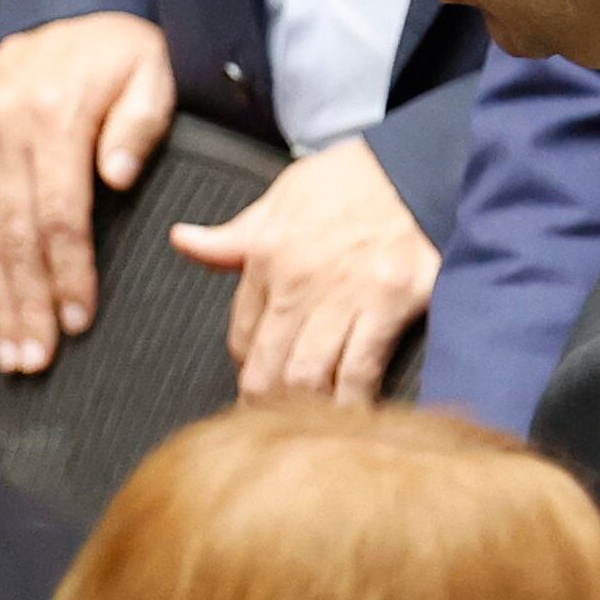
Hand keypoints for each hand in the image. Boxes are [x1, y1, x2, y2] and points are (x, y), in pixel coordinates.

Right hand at [0, 14, 174, 372]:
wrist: (71, 13)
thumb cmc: (121, 53)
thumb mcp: (149, 70)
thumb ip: (140, 121)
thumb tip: (119, 175)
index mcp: (52, 111)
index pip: (57, 211)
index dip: (65, 271)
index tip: (77, 320)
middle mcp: (1, 124)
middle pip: (11, 232)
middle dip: (23, 302)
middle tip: (33, 359)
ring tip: (8, 351)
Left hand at [172, 135, 438, 405]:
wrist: (417, 166)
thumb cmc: (350, 181)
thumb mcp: (281, 198)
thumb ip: (233, 236)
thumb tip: (181, 241)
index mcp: (266, 255)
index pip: (241, 333)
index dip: (246, 365)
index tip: (257, 382)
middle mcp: (299, 281)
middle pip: (267, 366)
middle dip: (264, 405)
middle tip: (272, 429)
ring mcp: (345, 296)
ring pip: (307, 377)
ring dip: (303, 412)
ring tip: (306, 433)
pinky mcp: (390, 305)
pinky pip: (360, 370)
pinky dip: (352, 402)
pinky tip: (350, 420)